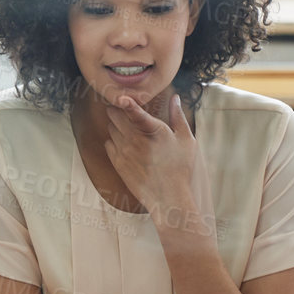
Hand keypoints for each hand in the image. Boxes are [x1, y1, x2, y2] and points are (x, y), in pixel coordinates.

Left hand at [102, 93, 205, 228]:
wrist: (168, 196)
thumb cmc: (180, 168)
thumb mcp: (186, 140)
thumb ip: (178, 116)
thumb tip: (175, 98)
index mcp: (153, 131)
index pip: (136, 112)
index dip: (127, 102)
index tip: (121, 96)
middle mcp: (134, 140)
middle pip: (115, 115)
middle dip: (119, 109)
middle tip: (125, 109)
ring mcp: (124, 152)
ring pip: (111, 128)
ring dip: (116, 124)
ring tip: (128, 127)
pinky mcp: (117, 163)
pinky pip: (108, 143)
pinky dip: (113, 140)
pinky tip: (124, 143)